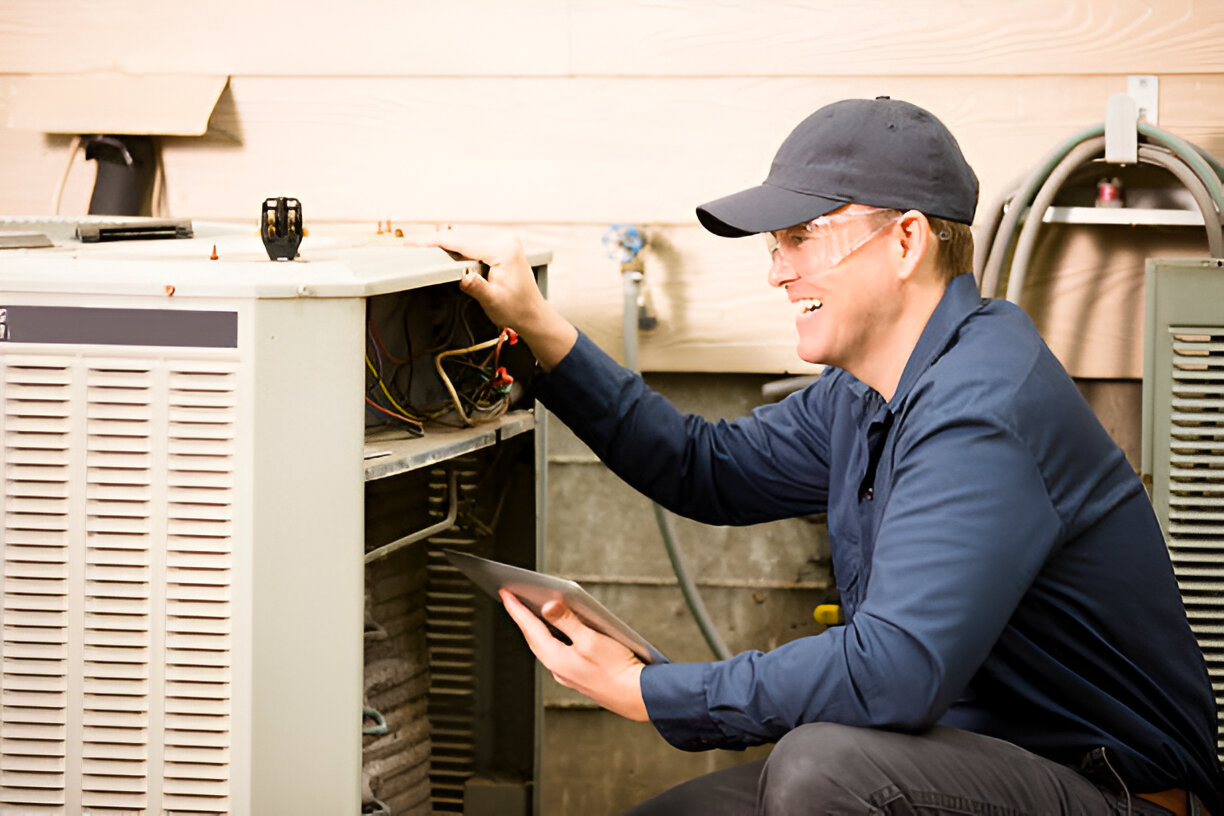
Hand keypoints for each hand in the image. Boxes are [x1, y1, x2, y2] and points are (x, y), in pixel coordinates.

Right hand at [407, 227, 576, 369]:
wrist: (532, 314)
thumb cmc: (516, 309)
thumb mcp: (493, 301)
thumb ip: (477, 287)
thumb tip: (462, 275)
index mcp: (504, 249)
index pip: (462, 242)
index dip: (434, 242)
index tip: (413, 244)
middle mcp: (504, 239)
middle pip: (461, 236)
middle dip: (435, 241)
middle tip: (409, 245)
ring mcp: (503, 240)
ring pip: (465, 237)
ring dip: (443, 242)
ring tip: (419, 247)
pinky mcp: (500, 245)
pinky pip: (472, 242)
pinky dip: (455, 246)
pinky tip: (440, 249)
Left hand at [500, 589, 648, 721]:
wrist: (637, 696)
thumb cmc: (617, 670)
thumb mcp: (590, 639)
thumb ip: (567, 621)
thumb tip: (548, 606)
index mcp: (555, 659)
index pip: (529, 628)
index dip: (516, 609)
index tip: (505, 593)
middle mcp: (557, 668)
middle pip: (534, 638)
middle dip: (523, 617)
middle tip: (513, 599)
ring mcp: (568, 674)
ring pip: (545, 646)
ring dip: (538, 628)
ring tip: (531, 612)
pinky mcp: (579, 676)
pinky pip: (558, 652)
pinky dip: (554, 638)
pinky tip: (560, 632)